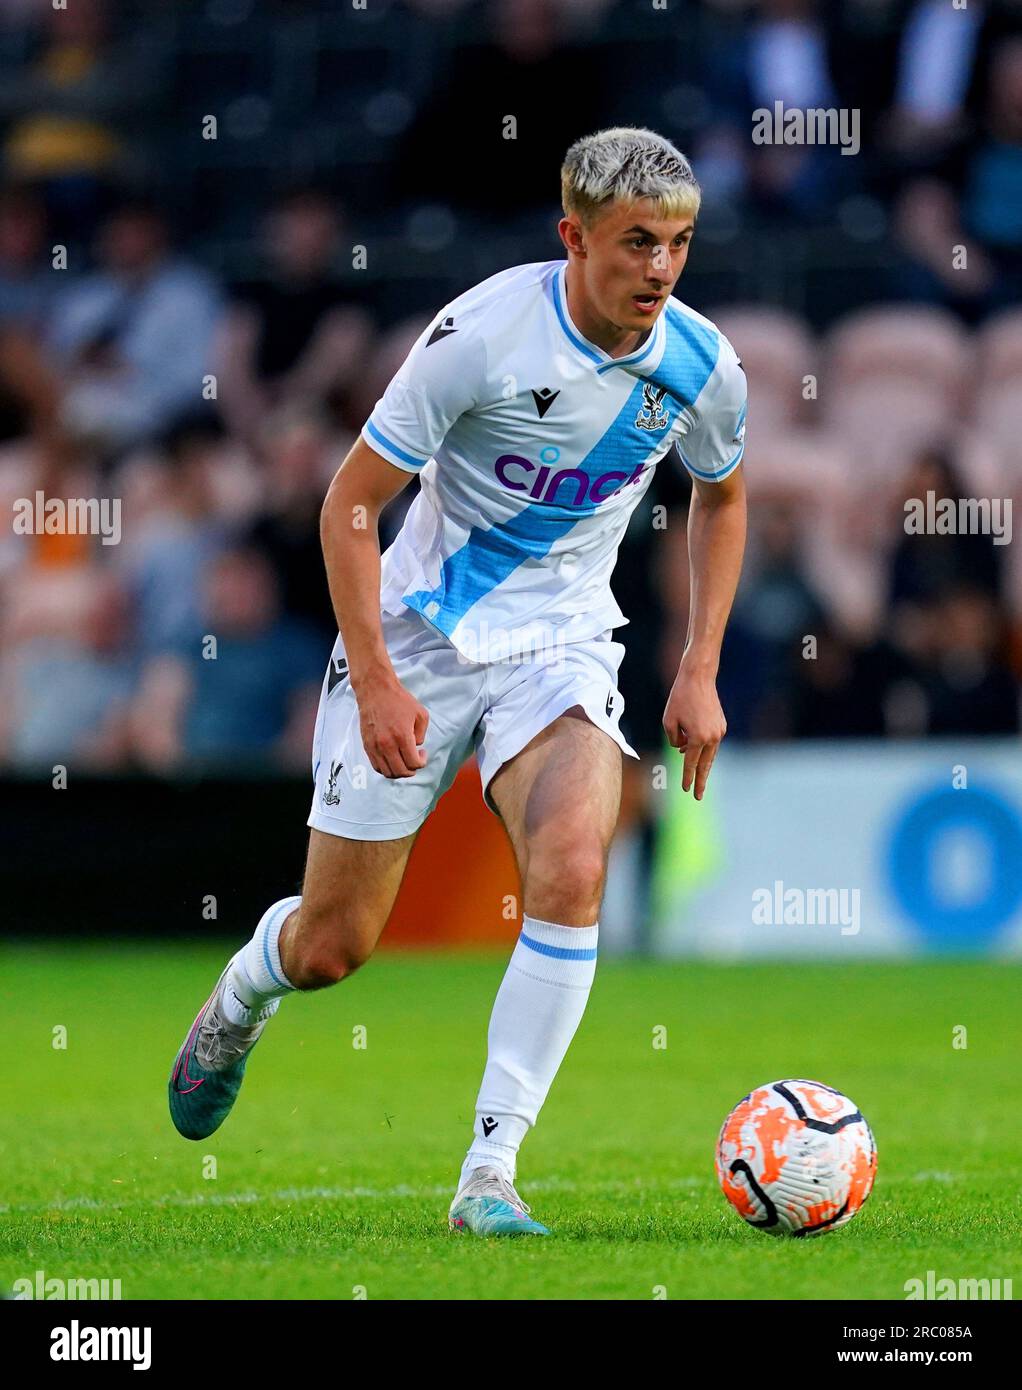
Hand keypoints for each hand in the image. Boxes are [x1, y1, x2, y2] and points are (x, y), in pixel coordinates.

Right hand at [357, 678, 428, 778]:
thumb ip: (422, 734)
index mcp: (402, 737)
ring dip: (398, 772)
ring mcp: (375, 746)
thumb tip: (416, 747)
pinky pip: (376, 766)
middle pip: (401, 772)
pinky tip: (392, 759)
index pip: (413, 763)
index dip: (421, 762)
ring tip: (403, 761)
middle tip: (415, 760)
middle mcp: (387, 745)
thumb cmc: (399, 700)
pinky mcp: (367, 745)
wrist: (375, 690)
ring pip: (388, 772)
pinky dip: (386, 768)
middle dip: (411, 770)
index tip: (422, 753)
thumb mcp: (421, 714)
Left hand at [663, 662, 726, 799]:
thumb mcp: (668, 721)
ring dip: (702, 764)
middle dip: (701, 781)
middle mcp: (711, 737)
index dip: (687, 777)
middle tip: (698, 796)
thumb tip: (682, 749)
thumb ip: (674, 740)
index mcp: (697, 738)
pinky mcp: (722, 725)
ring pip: (709, 754)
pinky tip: (691, 749)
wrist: (698, 678)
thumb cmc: (680, 698)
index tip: (686, 790)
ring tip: (697, 779)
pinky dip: (703, 748)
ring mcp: (719, 732)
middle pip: (705, 765)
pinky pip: (711, 742)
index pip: (690, 763)